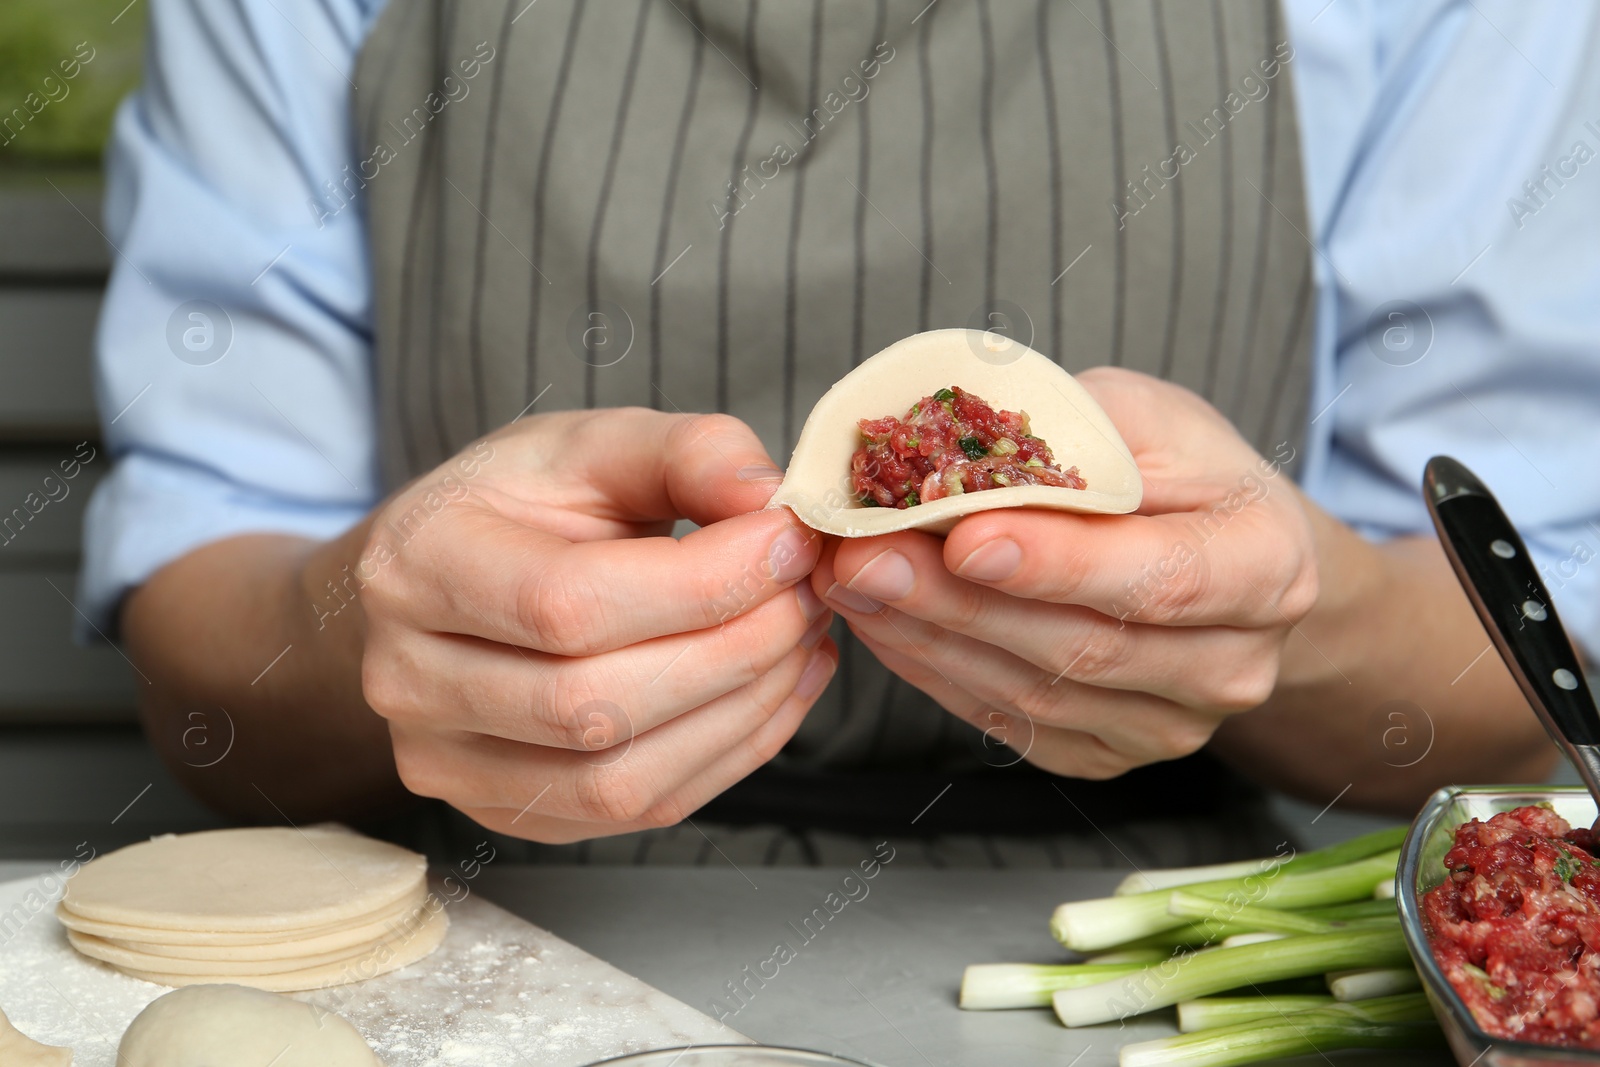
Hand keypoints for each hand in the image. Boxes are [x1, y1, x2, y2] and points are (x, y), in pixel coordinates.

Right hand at [359, 408, 835, 841]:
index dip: (702, 583)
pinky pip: (639, 812)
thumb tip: (767, 498)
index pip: (568, 605)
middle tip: (809, 593)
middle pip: (596, 704)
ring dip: (745, 711)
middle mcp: (408, 681)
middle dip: (737, 649)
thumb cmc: (520, 504)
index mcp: (416, 565)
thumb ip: (684, 451)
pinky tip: (777, 688)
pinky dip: (732, 753)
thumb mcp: (591, 442)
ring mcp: (449, 763)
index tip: (788, 541)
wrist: (447, 579)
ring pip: (622, 777)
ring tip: (802, 639)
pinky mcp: (506, 813)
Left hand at [812, 368, 1317, 778]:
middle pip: (1084, 647)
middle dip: (957, 602)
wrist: (1221, 557)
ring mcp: (1173, 725)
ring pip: (1037, 695)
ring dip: (929, 638)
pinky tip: (883, 625)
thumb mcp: (1148, 416)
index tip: (960, 539)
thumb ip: (1072, 434)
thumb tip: (950, 451)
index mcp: (1267, 567)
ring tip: (851, 580)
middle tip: (861, 555)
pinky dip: (937, 675)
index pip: (1160, 579)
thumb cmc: (1181, 472)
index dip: (1058, 564)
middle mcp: (1234, 665)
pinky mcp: (1111, 754)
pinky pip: (1013, 726)